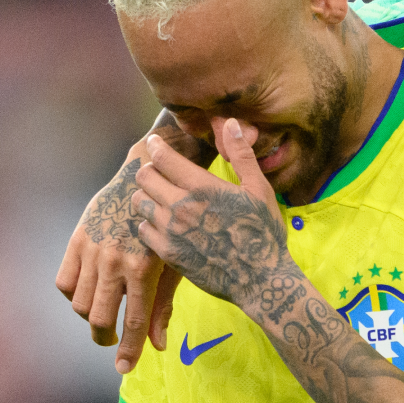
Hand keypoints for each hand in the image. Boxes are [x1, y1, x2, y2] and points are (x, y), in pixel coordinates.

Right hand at [55, 142, 183, 373]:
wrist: (147, 179)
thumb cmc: (170, 224)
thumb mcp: (175, 262)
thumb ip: (163, 305)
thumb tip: (158, 344)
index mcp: (144, 268)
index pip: (132, 321)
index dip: (128, 349)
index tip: (124, 368)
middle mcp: (115, 261)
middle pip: (99, 318)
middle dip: (106, 337)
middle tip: (113, 339)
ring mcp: (93, 250)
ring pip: (79, 304)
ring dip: (90, 316)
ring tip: (104, 314)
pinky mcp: (77, 240)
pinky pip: (64, 281)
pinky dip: (74, 293)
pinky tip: (90, 290)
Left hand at [134, 118, 292, 312]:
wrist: (259, 280)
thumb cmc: (263, 231)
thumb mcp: (259, 188)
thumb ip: (241, 154)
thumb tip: (230, 123)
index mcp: (203, 187)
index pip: (164, 158)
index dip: (156, 146)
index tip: (154, 143)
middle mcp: (181, 207)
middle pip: (144, 178)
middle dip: (149, 169)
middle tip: (158, 171)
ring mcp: (171, 232)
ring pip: (139, 203)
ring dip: (146, 195)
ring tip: (158, 196)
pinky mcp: (167, 254)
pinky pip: (142, 230)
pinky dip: (148, 222)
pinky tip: (162, 222)